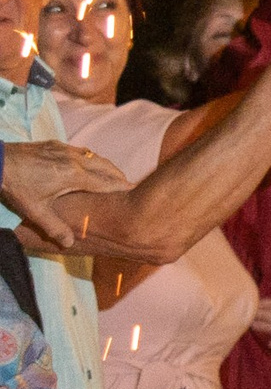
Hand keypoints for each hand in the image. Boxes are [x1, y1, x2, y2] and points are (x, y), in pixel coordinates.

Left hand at [0, 142, 129, 250]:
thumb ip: (55, 227)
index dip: (122, 187)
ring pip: (94, 156)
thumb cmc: (17, 186)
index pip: (106, 182)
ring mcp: (65, 149)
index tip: (135, 191)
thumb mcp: (35, 211)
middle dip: (118, 175)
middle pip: (105, 166)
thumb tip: (71, 243)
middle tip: (127, 184)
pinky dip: (91, 159)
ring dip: (105, 166)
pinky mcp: (55, 144)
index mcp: (75, 176)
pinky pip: (81, 151)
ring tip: (111, 174)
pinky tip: (85, 164)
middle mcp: (75, 159)